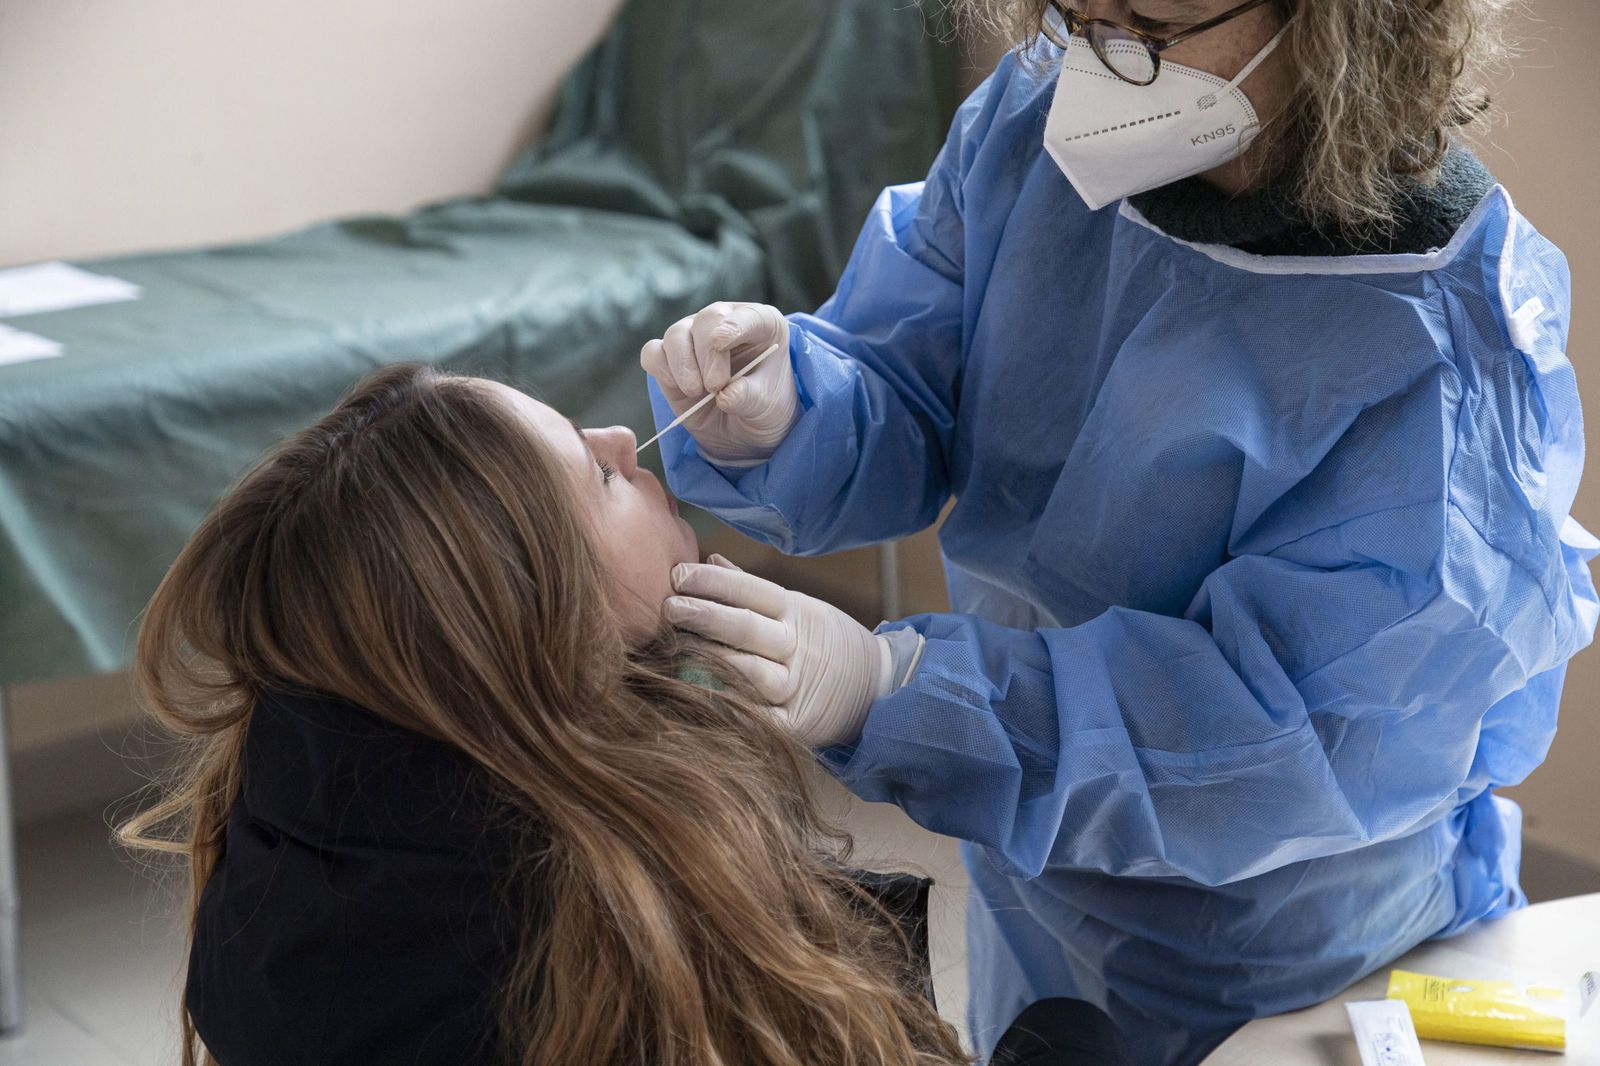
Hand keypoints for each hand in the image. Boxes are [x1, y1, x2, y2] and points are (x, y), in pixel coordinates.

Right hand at [640, 302, 799, 465]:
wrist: (741, 429)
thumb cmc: (761, 408)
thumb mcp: (766, 408)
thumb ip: (750, 398)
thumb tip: (725, 397)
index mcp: (761, 325)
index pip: (749, 316)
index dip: (734, 326)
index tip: (721, 342)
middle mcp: (724, 322)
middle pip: (707, 320)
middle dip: (707, 353)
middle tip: (714, 386)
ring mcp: (694, 337)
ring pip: (677, 334)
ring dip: (683, 364)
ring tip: (696, 391)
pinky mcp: (669, 358)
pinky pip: (654, 352)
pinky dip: (661, 368)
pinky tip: (677, 386)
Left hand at [665, 556, 892, 746]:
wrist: (877, 687)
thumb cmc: (824, 641)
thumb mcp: (798, 606)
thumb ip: (751, 588)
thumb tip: (711, 559)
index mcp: (796, 612)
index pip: (752, 591)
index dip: (713, 582)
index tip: (677, 575)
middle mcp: (797, 647)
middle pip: (747, 628)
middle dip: (705, 616)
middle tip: (668, 607)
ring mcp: (798, 687)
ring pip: (751, 672)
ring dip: (711, 661)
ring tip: (674, 650)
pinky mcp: (797, 724)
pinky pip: (760, 718)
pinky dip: (731, 710)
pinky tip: (698, 699)